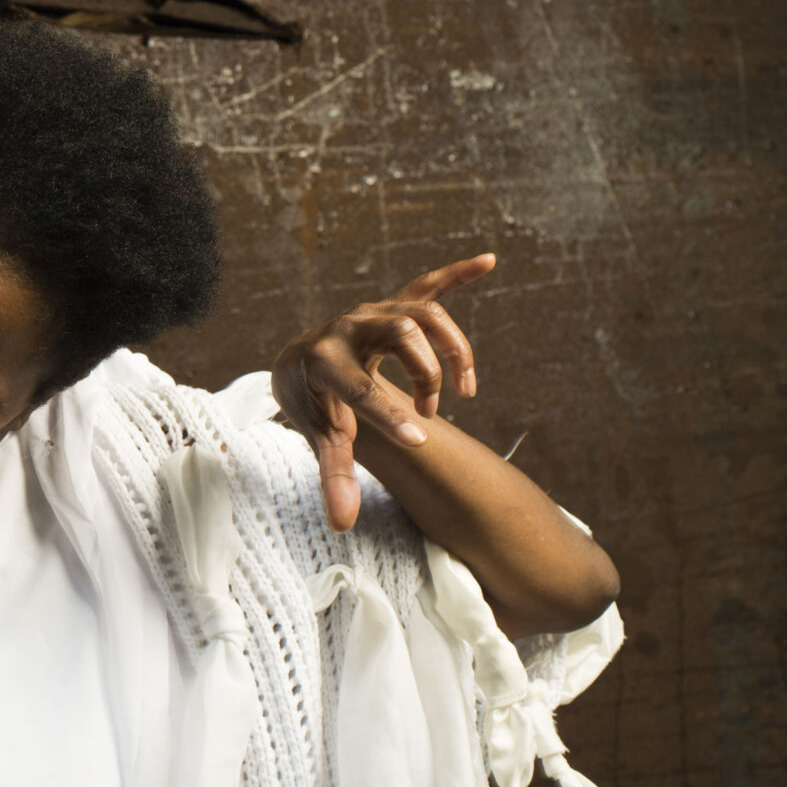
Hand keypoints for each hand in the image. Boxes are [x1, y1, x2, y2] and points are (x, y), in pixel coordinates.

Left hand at [272, 254, 494, 530]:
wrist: (297, 364)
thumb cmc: (313, 405)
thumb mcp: (320, 438)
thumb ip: (332, 478)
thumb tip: (340, 525)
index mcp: (321, 361)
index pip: (358, 386)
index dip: (388, 413)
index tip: (421, 438)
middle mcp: (346, 327)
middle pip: (402, 333)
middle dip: (425, 377)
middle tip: (432, 414)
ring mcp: (372, 312)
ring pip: (422, 312)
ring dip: (451, 349)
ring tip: (463, 391)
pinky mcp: (393, 305)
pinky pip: (427, 283)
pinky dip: (456, 273)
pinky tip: (488, 261)